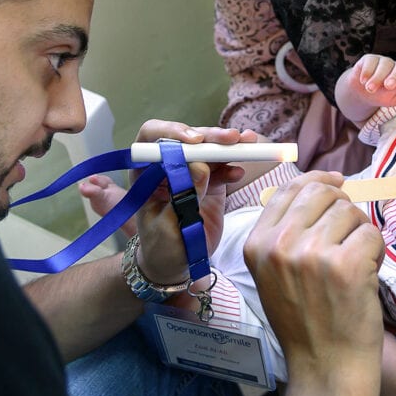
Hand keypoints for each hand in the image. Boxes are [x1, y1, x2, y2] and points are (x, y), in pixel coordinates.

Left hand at [131, 120, 251, 284]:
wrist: (175, 263)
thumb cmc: (162, 246)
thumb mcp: (169, 225)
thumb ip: (184, 196)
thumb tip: (200, 167)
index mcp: (147, 172)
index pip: (152, 138)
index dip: (172, 132)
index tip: (194, 141)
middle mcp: (168, 165)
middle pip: (188, 139)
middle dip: (210, 136)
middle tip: (232, 138)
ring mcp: (191, 172)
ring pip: (208, 149)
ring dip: (228, 144)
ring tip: (248, 143)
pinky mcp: (210, 182)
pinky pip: (223, 167)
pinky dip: (233, 166)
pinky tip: (239, 173)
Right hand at [243, 172, 384, 395]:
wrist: (325, 365)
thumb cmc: (305, 320)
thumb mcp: (273, 273)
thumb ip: (285, 232)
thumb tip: (319, 188)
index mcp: (257, 244)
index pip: (288, 190)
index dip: (317, 180)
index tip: (337, 182)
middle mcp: (279, 245)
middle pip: (322, 193)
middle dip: (343, 206)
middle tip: (350, 232)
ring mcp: (311, 254)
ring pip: (350, 212)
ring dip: (360, 234)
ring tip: (354, 263)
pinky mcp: (345, 265)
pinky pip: (371, 233)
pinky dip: (377, 252)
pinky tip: (366, 274)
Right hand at [352, 54, 395, 100]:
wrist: (361, 93)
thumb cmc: (381, 95)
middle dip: (395, 76)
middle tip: (388, 86)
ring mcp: (383, 61)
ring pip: (384, 64)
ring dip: (377, 78)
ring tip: (370, 89)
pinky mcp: (370, 59)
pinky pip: (370, 61)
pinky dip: (367, 72)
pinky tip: (363, 81)